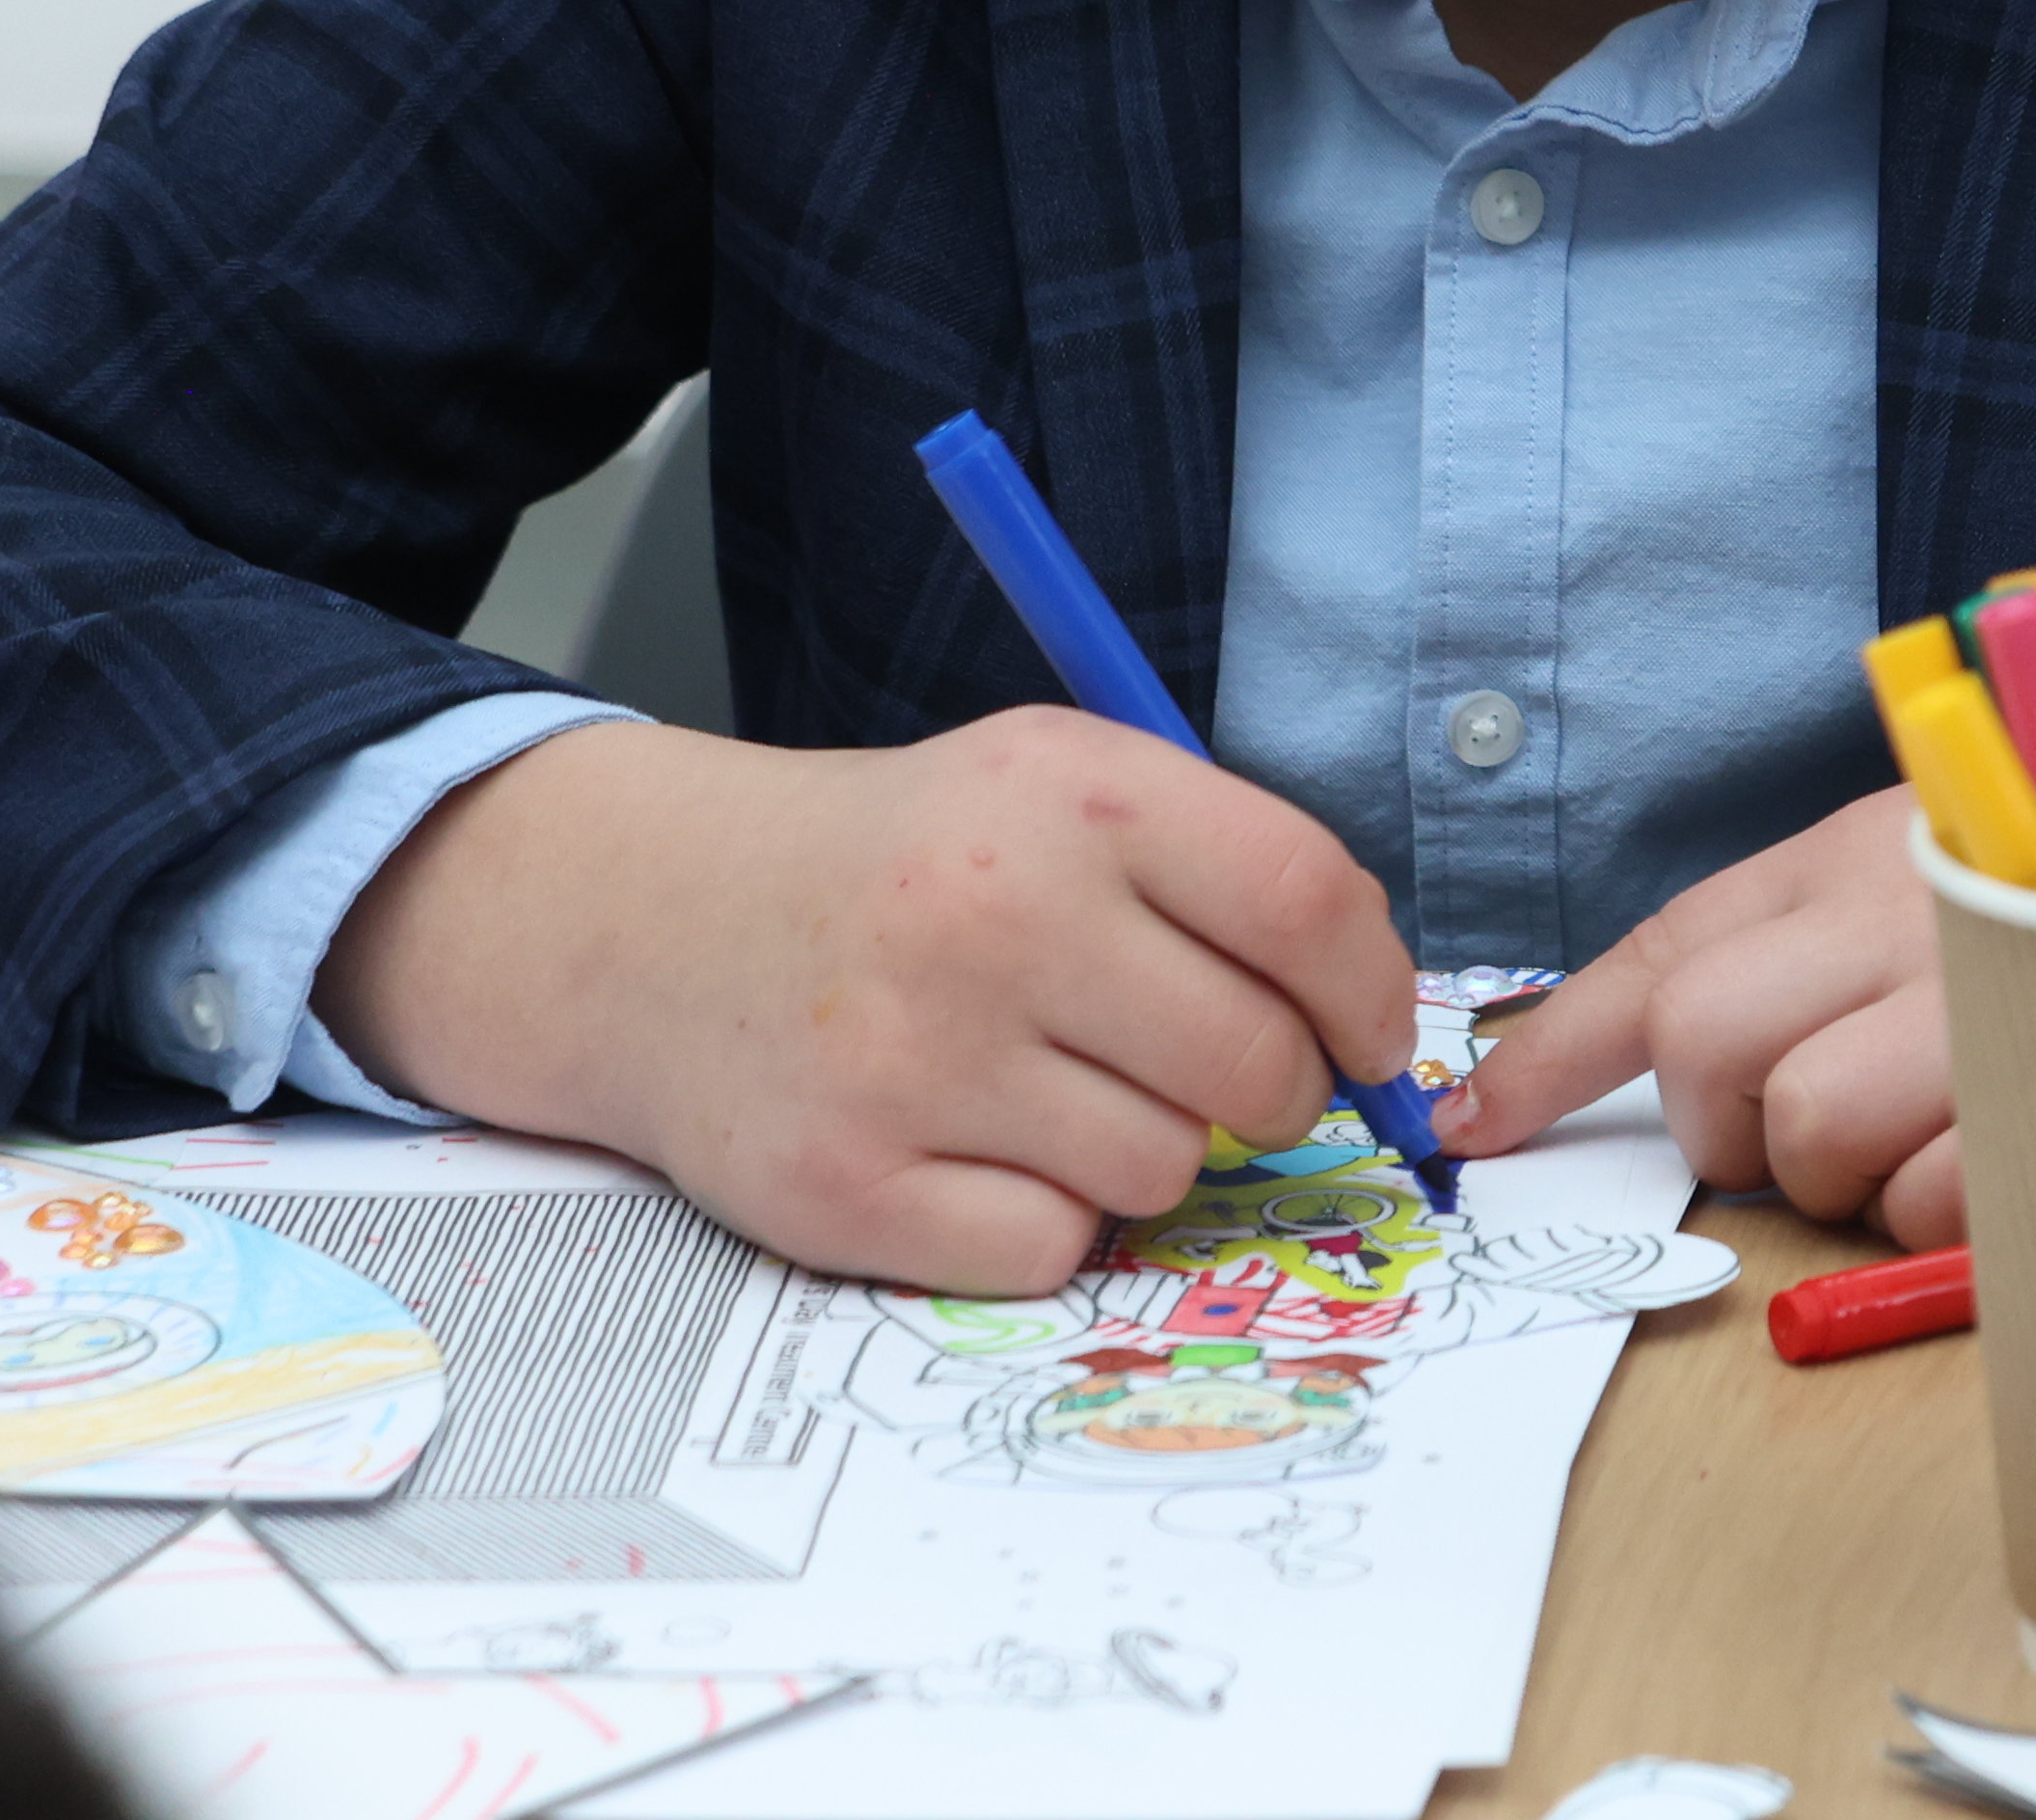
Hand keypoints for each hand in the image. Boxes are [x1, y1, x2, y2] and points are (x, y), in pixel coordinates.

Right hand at [315, 709, 1421, 1298]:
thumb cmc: (910, 862)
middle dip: (1270, 1089)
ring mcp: (914, 1061)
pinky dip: (1044, 1220)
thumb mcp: (1064, 786)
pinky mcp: (848, 1186)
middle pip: (1254, 1064)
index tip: (1373, 1038)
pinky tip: (979, 1146)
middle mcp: (995, 920)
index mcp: (1073, 797)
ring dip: (1143, 1147)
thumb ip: (1224, 870)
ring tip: (1051, 1084)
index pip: (1306, 904)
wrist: (661, 924)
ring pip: (1162, 1169)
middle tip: (1213, 1071)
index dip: (1373, 993)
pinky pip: (1051, 1248)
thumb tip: (1371, 1016)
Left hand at [1443, 665, 2035, 1238]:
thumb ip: (1844, 937)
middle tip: (1841, 1116)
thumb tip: (1686, 1051)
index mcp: (1887, 834)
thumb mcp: (1986, 854)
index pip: (1677, 943)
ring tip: (1985, 1117)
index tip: (1478, 1115)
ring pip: (1827, 1148)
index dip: (1560, 1042)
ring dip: (1877, 1175)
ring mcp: (2001, 992)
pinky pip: (1949, 1208)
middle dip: (1748, 1122)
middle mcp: (1925, 897)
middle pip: (1724, 1059)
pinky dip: (1975, 1212)